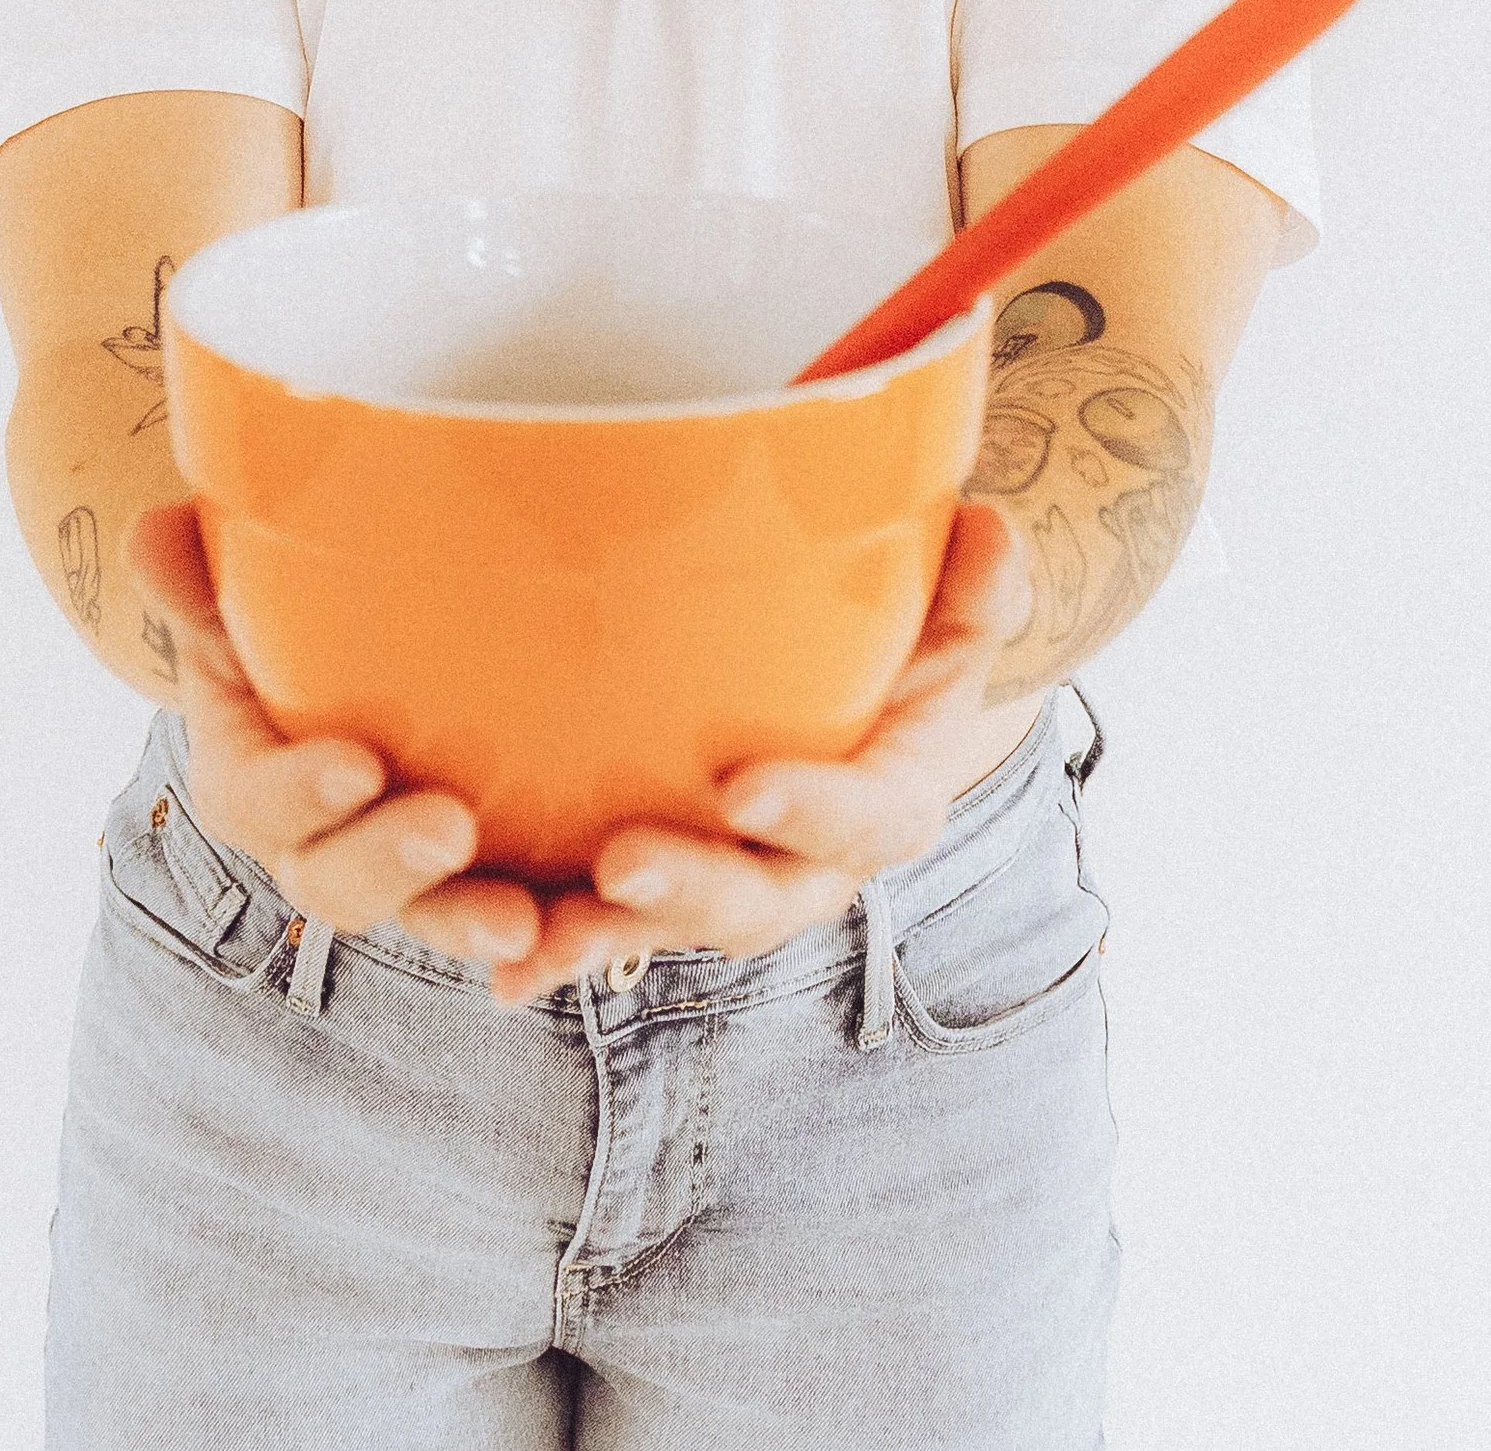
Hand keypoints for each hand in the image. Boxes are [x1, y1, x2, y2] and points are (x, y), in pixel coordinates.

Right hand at [122, 503, 545, 972]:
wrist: (360, 667)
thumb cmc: (287, 630)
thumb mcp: (240, 600)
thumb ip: (202, 577)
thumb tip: (151, 529)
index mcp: (255, 782)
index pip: (259, 802)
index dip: (299, 793)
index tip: (355, 764)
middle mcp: (324, 848)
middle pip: (341, 884)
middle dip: (391, 866)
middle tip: (452, 829)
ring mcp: (409, 875)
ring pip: (434, 917)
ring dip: (473, 924)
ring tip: (527, 922)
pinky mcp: (488, 877)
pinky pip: (519, 921)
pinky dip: (550, 938)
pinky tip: (592, 925)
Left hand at [482, 499, 1036, 1006]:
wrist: (866, 702)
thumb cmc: (909, 649)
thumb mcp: (955, 617)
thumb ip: (976, 585)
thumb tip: (991, 528)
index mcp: (888, 806)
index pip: (863, 821)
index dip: (810, 812)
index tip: (745, 788)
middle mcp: (810, 869)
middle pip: (755, 903)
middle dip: (687, 890)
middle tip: (617, 861)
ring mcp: (729, 887)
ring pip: (670, 929)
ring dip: (602, 938)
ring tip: (534, 934)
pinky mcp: (659, 889)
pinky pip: (606, 929)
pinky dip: (554, 950)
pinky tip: (499, 963)